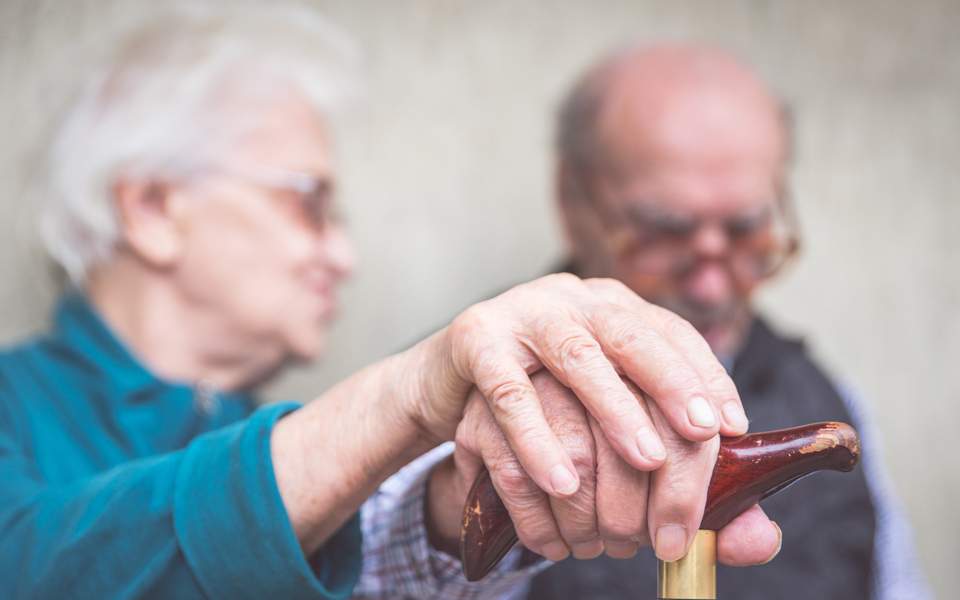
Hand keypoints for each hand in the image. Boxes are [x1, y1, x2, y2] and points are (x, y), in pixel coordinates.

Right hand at [411, 273, 748, 498]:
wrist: (449, 382)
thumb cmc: (540, 404)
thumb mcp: (600, 423)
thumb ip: (676, 479)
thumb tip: (757, 541)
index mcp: (612, 308)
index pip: (671, 333)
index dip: (706, 375)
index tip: (731, 427)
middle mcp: (574, 300)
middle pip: (631, 334)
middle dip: (672, 383)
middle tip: (702, 434)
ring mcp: (523, 313)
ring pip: (576, 355)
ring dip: (614, 409)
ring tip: (646, 460)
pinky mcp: (475, 339)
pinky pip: (509, 392)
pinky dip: (537, 439)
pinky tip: (563, 481)